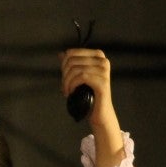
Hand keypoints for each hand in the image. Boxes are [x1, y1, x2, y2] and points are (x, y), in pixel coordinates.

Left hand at [61, 48, 123, 166]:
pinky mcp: (102, 82)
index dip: (63, 66)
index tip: (64, 78)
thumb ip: (71, 65)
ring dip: (66, 82)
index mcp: (98, 56)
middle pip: (72, 61)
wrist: (99, 113)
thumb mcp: (77, 77)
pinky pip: (81, 77)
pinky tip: (71, 93)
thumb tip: (61, 54)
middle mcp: (103, 61)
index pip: (71, 53)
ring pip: (75, 69)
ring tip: (67, 91)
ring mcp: (104, 71)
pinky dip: (72, 85)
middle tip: (64, 87)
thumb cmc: (88, 95)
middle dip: (64, 75)